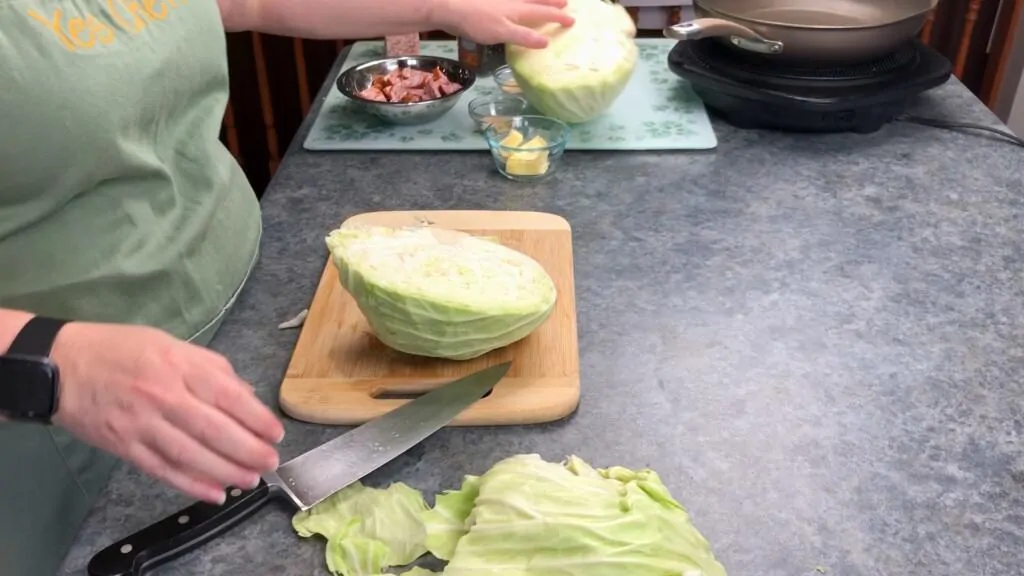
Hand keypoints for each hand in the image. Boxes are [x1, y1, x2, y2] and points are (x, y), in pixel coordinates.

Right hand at [51, 322, 284, 503]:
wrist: (59, 365)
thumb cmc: (119, 349)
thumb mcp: (170, 345)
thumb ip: (211, 369)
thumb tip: (246, 396)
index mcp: (178, 365)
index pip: (227, 395)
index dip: (256, 418)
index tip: (275, 433)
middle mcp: (163, 395)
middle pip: (214, 429)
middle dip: (248, 450)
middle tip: (270, 462)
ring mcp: (142, 423)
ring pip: (191, 455)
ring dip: (225, 472)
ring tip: (249, 480)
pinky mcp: (124, 446)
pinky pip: (162, 470)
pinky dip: (190, 485)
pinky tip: (214, 494)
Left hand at [432, 0, 574, 48]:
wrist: (449, 5)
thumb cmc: (476, 21)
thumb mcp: (502, 33)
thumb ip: (524, 37)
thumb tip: (546, 42)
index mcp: (519, 9)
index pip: (543, 13)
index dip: (558, 17)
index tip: (572, 20)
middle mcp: (513, 0)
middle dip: (551, 1)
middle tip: (565, 2)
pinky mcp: (490, 1)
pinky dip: (519, 0)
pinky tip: (516, 4)